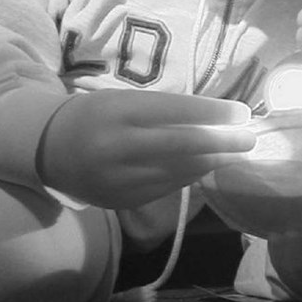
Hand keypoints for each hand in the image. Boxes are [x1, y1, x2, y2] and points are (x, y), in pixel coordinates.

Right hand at [37, 89, 254, 207]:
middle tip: (251, 138)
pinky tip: (208, 165)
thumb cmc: (99, 114)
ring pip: (180, 170)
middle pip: (183, 145)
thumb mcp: (128, 100)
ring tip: (237, 151)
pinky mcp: (122, 201)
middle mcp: (119, 146)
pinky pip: (168, 187)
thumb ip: (167, 110)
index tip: (243, 112)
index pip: (177, 111)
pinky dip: (192, 174)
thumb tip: (218, 118)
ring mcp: (120, 178)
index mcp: (121, 112)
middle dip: (223, 142)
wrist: (50, 148)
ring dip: (214, 160)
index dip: (214, 112)